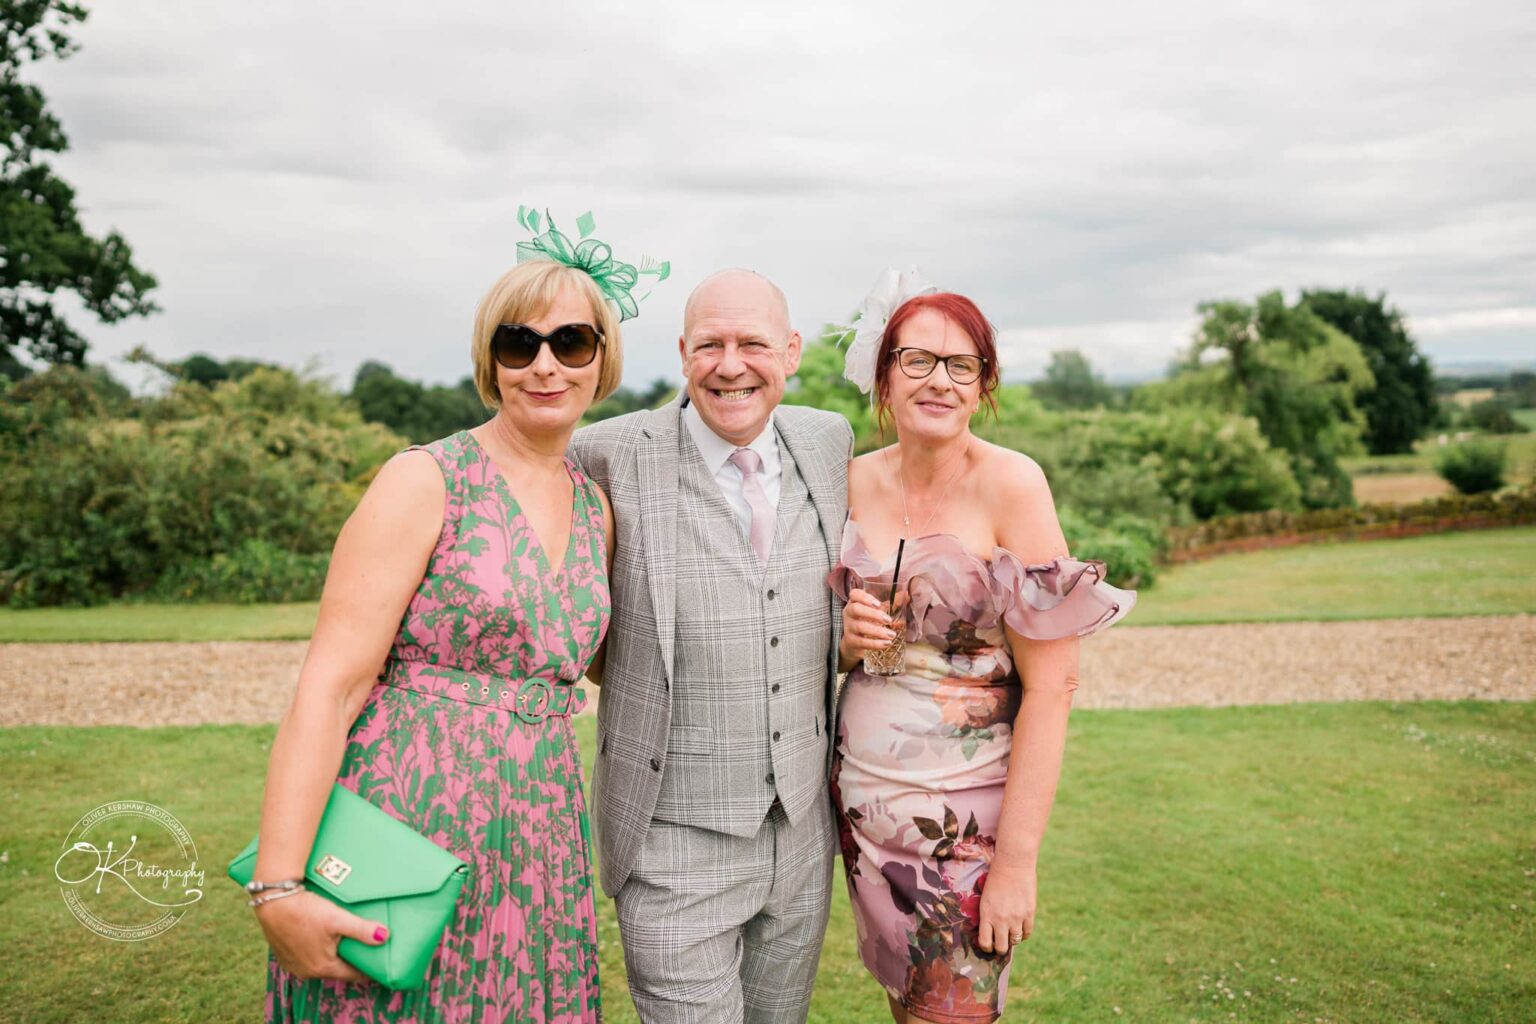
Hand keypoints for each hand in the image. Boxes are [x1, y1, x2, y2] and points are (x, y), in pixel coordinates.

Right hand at [255, 890, 386, 982]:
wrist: (273, 901)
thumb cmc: (306, 910)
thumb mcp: (337, 918)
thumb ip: (362, 929)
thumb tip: (385, 936)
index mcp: (323, 967)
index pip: (353, 975)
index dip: (367, 969)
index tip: (378, 964)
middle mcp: (307, 971)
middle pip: (337, 970)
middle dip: (350, 962)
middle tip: (364, 950)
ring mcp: (294, 965)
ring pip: (321, 964)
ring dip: (332, 956)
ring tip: (344, 943)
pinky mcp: (284, 956)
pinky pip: (306, 958)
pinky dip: (316, 952)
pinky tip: (322, 939)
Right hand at [840, 588, 897, 663]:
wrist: (853, 643)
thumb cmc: (867, 621)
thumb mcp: (875, 611)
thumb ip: (890, 604)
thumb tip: (907, 596)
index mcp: (855, 602)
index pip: (854, 594)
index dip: (865, 597)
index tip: (878, 604)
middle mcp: (849, 613)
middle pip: (856, 609)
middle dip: (873, 614)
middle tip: (889, 620)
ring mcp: (848, 627)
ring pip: (860, 626)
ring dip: (877, 631)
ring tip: (892, 635)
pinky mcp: (851, 641)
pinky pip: (862, 642)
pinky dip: (875, 643)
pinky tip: (886, 643)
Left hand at [976, 859, 1035, 955]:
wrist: (1012, 865)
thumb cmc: (995, 879)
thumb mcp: (985, 898)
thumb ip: (988, 916)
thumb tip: (991, 932)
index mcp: (986, 915)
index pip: (985, 942)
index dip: (987, 947)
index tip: (988, 946)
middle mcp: (1001, 920)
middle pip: (1001, 947)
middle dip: (1000, 948)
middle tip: (1000, 943)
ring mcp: (1016, 918)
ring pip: (1015, 941)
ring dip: (1013, 939)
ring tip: (1011, 933)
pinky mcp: (1029, 913)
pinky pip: (1028, 932)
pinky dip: (1024, 933)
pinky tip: (1021, 928)